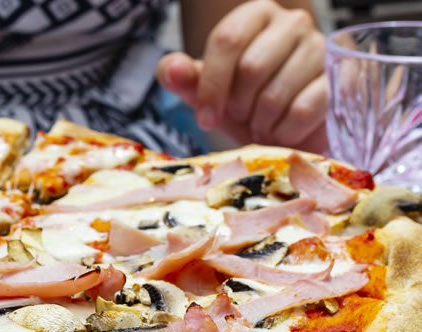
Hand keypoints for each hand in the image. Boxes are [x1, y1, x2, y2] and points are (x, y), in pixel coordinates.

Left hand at [157, 0, 326, 153]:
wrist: (289, 131)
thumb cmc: (246, 105)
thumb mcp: (208, 94)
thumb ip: (184, 79)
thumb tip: (171, 68)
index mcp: (255, 16)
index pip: (226, 39)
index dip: (211, 86)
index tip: (205, 118)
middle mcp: (292, 23)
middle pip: (251, 67)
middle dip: (239, 106)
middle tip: (242, 117)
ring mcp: (322, 48)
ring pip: (277, 93)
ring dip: (261, 122)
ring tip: (263, 125)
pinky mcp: (342, 79)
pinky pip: (303, 111)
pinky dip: (285, 132)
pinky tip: (283, 133)